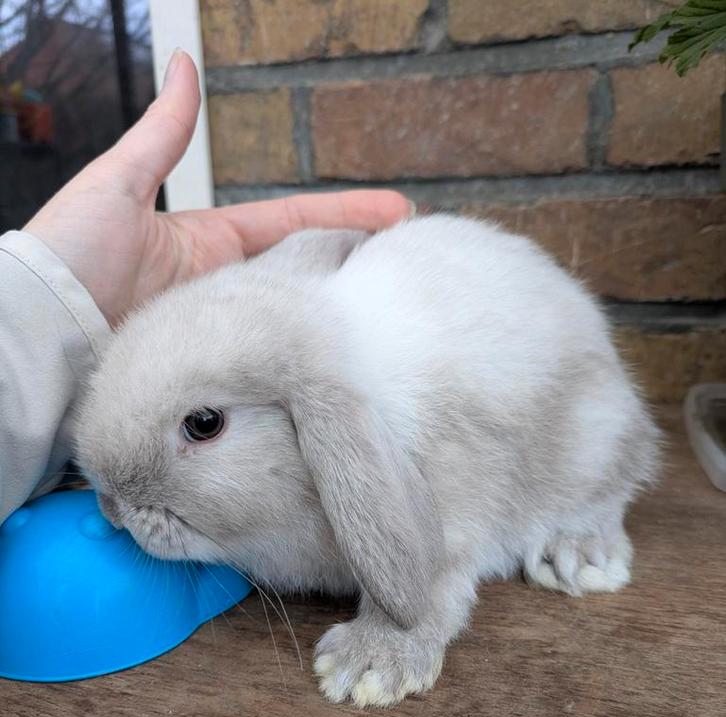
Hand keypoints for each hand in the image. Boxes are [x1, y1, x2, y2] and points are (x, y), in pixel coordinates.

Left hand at [25, 50, 411, 326]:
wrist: (41, 331)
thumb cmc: (71, 253)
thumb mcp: (118, 183)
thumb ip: (163, 135)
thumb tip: (184, 65)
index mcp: (209, 243)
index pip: (292, 223)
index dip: (345, 216)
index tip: (396, 213)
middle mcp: (224, 288)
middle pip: (304, 272)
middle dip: (357, 265)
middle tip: (412, 265)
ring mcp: (224, 330)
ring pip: (292, 318)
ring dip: (337, 312)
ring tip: (393, 311)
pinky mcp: (217, 368)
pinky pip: (266, 358)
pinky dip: (300, 354)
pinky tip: (340, 357)